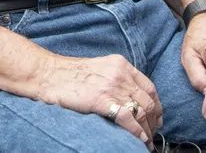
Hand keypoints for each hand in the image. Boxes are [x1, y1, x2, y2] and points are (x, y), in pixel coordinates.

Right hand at [35, 54, 161, 147]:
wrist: (48, 74)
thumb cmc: (68, 74)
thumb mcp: (99, 68)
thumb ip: (116, 78)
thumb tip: (129, 99)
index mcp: (121, 65)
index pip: (149, 87)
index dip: (157, 105)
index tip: (157, 117)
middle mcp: (120, 74)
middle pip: (148, 101)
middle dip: (153, 121)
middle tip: (152, 133)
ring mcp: (112, 87)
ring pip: (141, 111)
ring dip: (147, 129)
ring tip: (146, 140)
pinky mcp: (102, 100)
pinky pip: (128, 119)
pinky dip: (137, 132)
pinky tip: (139, 140)